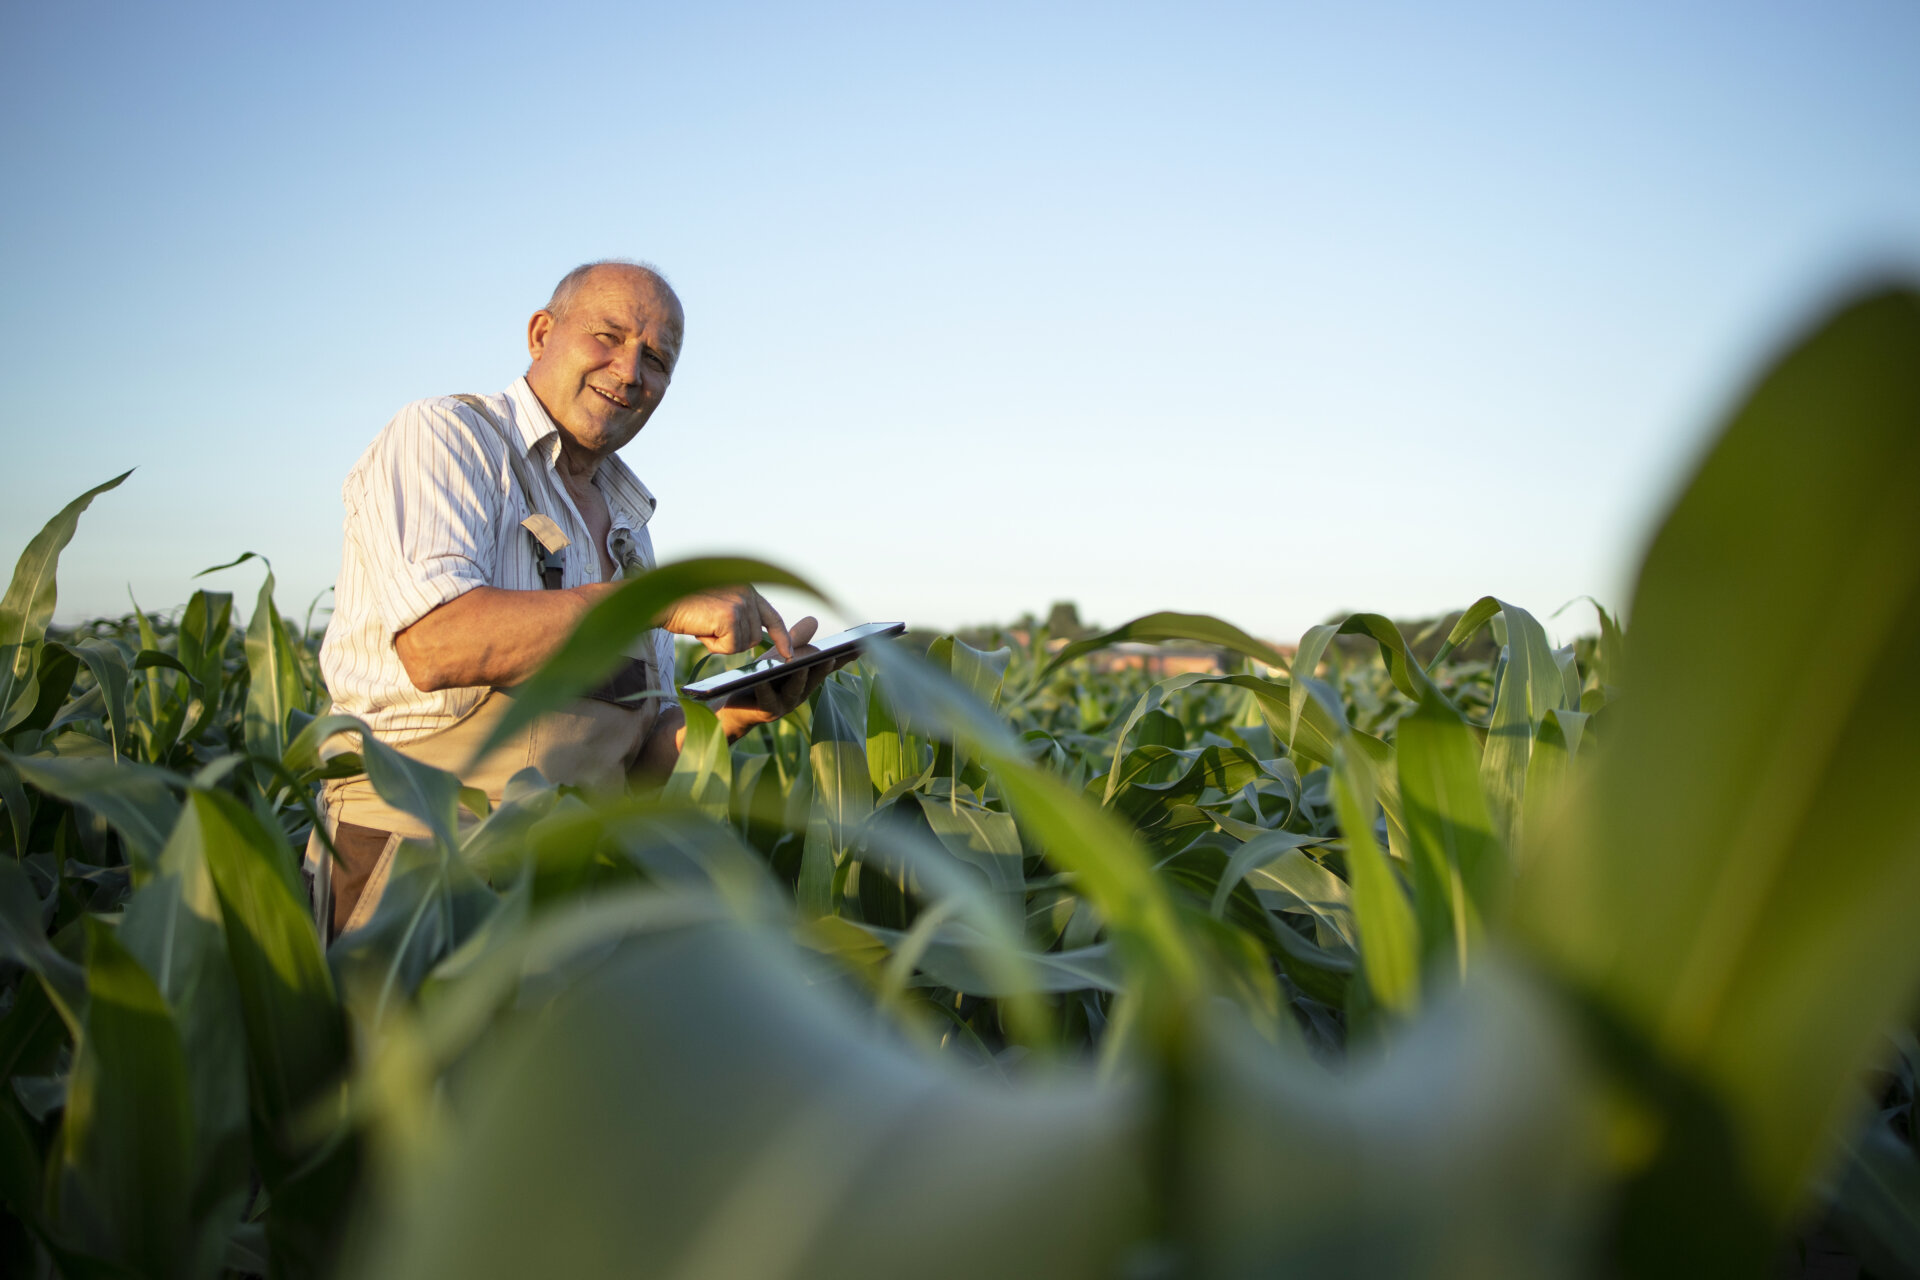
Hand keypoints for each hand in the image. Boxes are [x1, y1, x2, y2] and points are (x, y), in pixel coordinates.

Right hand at [658, 585, 791, 657]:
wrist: (662, 601)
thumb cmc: (685, 608)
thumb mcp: (718, 607)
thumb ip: (738, 617)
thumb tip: (753, 639)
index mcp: (746, 589)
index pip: (772, 617)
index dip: (782, 637)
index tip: (789, 653)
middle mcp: (747, 593)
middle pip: (754, 637)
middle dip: (732, 641)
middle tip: (709, 629)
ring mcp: (740, 604)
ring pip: (743, 644)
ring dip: (722, 644)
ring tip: (704, 627)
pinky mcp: (731, 616)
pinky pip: (731, 647)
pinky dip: (715, 646)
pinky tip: (702, 631)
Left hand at [713, 616, 856, 737]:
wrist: (735, 705)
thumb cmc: (760, 677)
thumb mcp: (777, 655)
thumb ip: (796, 639)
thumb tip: (814, 619)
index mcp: (808, 678)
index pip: (830, 665)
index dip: (845, 656)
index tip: (862, 645)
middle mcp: (802, 692)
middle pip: (816, 677)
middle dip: (824, 666)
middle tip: (832, 655)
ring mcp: (786, 704)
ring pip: (796, 690)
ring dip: (800, 678)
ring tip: (801, 665)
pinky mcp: (767, 711)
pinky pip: (767, 698)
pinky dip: (765, 688)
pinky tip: (762, 678)